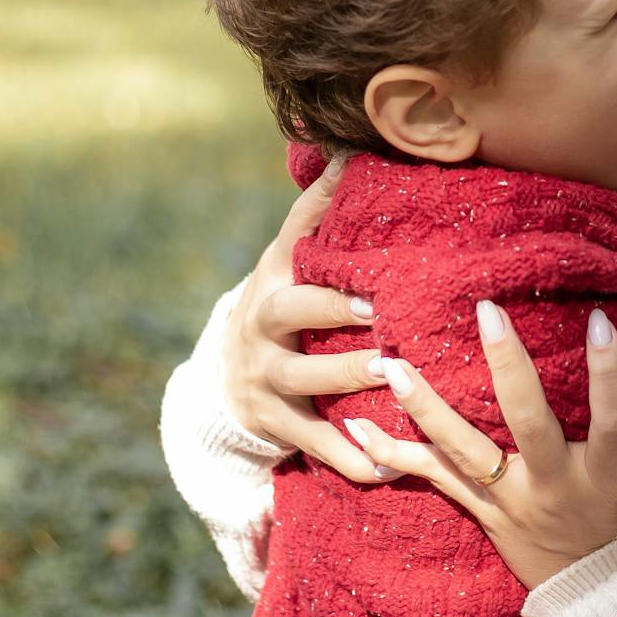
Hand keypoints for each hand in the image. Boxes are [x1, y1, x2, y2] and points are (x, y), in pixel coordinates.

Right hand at [220, 154, 392, 482]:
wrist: (226, 374)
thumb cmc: (282, 298)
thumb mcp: (289, 253)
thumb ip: (318, 207)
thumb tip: (345, 147)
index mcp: (275, 278)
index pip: (296, 260)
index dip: (330, 264)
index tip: (370, 275)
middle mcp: (263, 327)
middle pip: (291, 317)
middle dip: (333, 319)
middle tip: (381, 322)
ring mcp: (265, 379)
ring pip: (303, 383)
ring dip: (347, 384)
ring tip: (390, 383)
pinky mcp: (276, 425)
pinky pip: (312, 443)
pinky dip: (348, 457)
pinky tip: (384, 469)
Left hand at [341, 304, 616, 587]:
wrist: (599, 593)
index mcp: (607, 475)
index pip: (614, 421)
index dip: (609, 375)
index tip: (599, 319)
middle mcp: (555, 487)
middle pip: (530, 424)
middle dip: (509, 367)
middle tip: (488, 312)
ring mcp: (512, 503)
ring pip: (465, 452)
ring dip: (426, 407)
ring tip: (393, 365)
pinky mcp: (483, 514)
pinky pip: (435, 481)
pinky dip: (393, 455)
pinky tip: (356, 427)